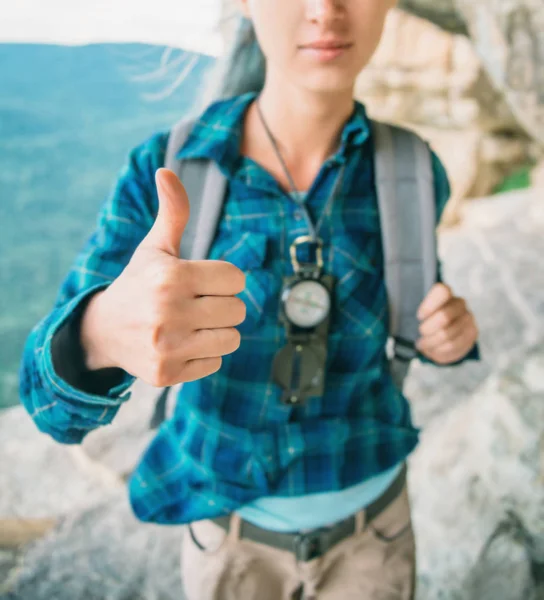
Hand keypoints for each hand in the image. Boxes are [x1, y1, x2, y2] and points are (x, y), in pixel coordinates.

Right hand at [81, 168, 245, 385]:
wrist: (103, 331)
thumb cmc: (138, 284)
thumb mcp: (154, 248)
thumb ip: (173, 212)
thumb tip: (166, 170)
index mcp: (172, 276)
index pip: (236, 279)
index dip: (225, 279)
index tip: (205, 282)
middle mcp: (168, 313)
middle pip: (238, 310)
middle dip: (223, 305)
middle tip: (198, 305)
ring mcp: (168, 347)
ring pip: (232, 339)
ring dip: (218, 331)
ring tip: (194, 325)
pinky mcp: (167, 374)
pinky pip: (215, 363)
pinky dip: (204, 354)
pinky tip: (182, 345)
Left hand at [415, 283, 477, 364]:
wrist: (441, 332)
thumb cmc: (424, 320)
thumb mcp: (414, 311)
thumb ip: (407, 307)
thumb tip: (394, 306)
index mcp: (444, 293)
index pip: (442, 291)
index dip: (429, 305)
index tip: (418, 316)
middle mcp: (459, 303)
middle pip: (445, 316)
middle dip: (427, 329)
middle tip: (419, 333)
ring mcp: (468, 318)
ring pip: (449, 334)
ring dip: (431, 343)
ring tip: (422, 344)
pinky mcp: (472, 333)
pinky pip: (455, 346)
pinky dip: (440, 351)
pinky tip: (433, 350)